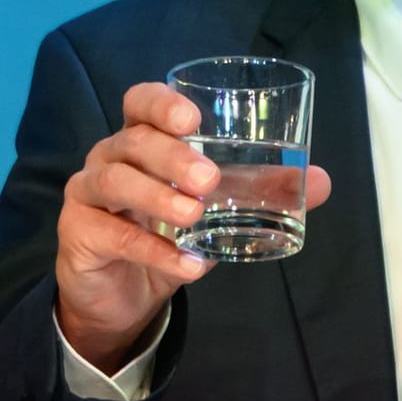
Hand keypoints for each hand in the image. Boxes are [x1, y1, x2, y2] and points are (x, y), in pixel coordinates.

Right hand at [54, 82, 330, 374]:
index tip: (192, 117)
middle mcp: (109, 158)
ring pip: (114, 180)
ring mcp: (88, 194)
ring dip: (156, 196)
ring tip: (194, 216)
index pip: (139, 102)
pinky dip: (152, 251)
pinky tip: (187, 266)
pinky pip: (113, 235)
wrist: (120, 297)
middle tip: (208, 178)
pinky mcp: (79, 233)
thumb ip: (261, 192)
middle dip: (170, 155)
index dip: (161, 103)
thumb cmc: (165, 237)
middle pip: (131, 142)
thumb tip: (322, 180)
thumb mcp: (216, 213)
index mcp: (140, 141)